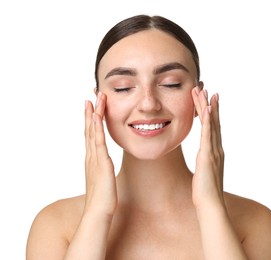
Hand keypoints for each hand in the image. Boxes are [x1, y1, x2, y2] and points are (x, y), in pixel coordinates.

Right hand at [84, 92, 116, 215]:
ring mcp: (95, 158)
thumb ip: (102, 167)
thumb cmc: (102, 196)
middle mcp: (91, 155)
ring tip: (94, 99)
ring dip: (93, 115)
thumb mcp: (103, 177)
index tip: (92, 105)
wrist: (99, 211)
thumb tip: (105, 162)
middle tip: (92, 95)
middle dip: (91, 111)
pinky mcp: (101, 162)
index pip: (91, 134)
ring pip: (93, 132)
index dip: (91, 119)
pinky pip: (98, 142)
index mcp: (93, 158)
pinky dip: (96, 129)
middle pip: (90, 129)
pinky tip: (96, 117)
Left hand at [191, 87, 224, 209]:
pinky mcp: (208, 155)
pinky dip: (207, 121)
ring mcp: (213, 151)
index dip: (210, 112)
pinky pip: (207, 135)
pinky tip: (207, 109)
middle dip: (208, 104)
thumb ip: (206, 161)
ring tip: (204, 91)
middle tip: (205, 88)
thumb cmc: (205, 190)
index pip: (212, 127)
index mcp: (215, 151)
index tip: (208, 99)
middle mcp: (216, 148)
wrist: (210, 204)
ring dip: (207, 107)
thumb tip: (204, 157)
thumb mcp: (205, 171)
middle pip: (212, 122)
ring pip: (210, 124)